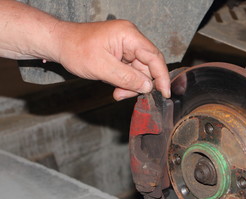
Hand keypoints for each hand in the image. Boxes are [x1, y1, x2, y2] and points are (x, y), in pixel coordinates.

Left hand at [54, 20, 169, 99]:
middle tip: (125, 95)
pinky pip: (131, 70)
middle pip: (148, 66)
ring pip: (140, 71)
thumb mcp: (102, 68)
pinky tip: (116, 87)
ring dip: (131, 85)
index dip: (162, 76)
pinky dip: (126, 82)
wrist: (60, 44)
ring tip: (117, 92)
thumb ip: (128, 78)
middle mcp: (131, 39)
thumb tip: (148, 86)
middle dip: (140, 83)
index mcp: (129, 35)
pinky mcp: (122, 53)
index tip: (164, 93)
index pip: (154, 57)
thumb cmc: (76, 49)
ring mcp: (127, 46)